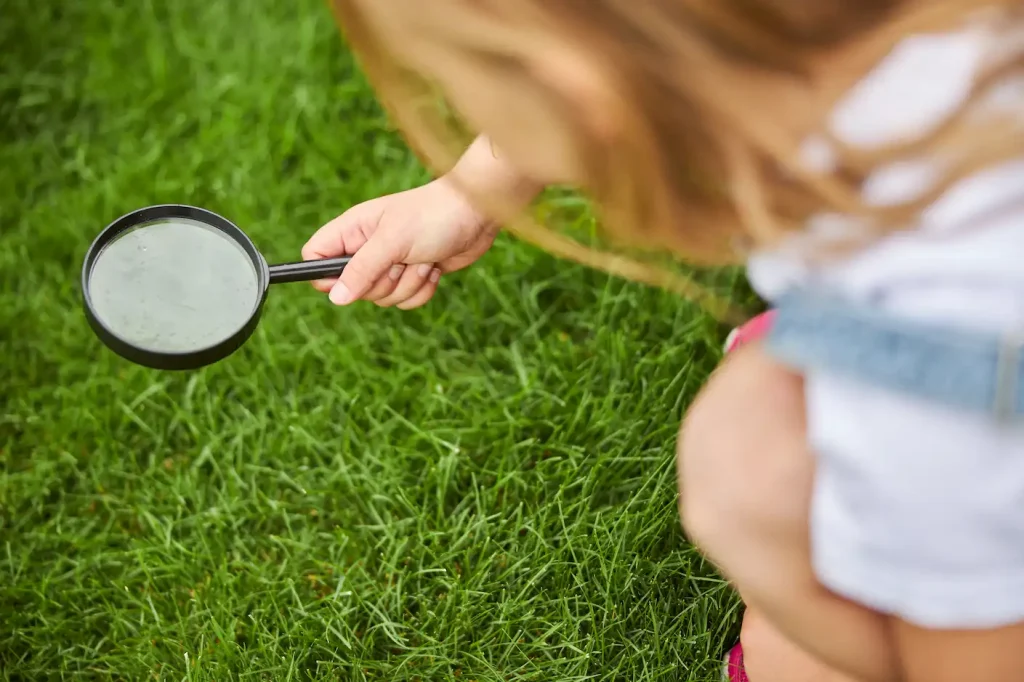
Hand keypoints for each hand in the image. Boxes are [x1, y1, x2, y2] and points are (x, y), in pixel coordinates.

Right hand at [302, 177, 497, 308]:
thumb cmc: (432, 216)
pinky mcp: (413, 275)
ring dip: (407, 284)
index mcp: (353, 230)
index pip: (316, 256)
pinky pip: (406, 300)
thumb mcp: (392, 242)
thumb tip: (334, 298)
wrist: (476, 214)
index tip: (348, 278)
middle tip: (400, 261)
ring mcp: (391, 264)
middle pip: (352, 288)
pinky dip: (423, 289)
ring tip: (422, 258)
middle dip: (382, 282)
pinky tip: (434, 267)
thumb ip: (361, 270)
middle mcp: (368, 248)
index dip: (324, 274)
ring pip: (383, 298)